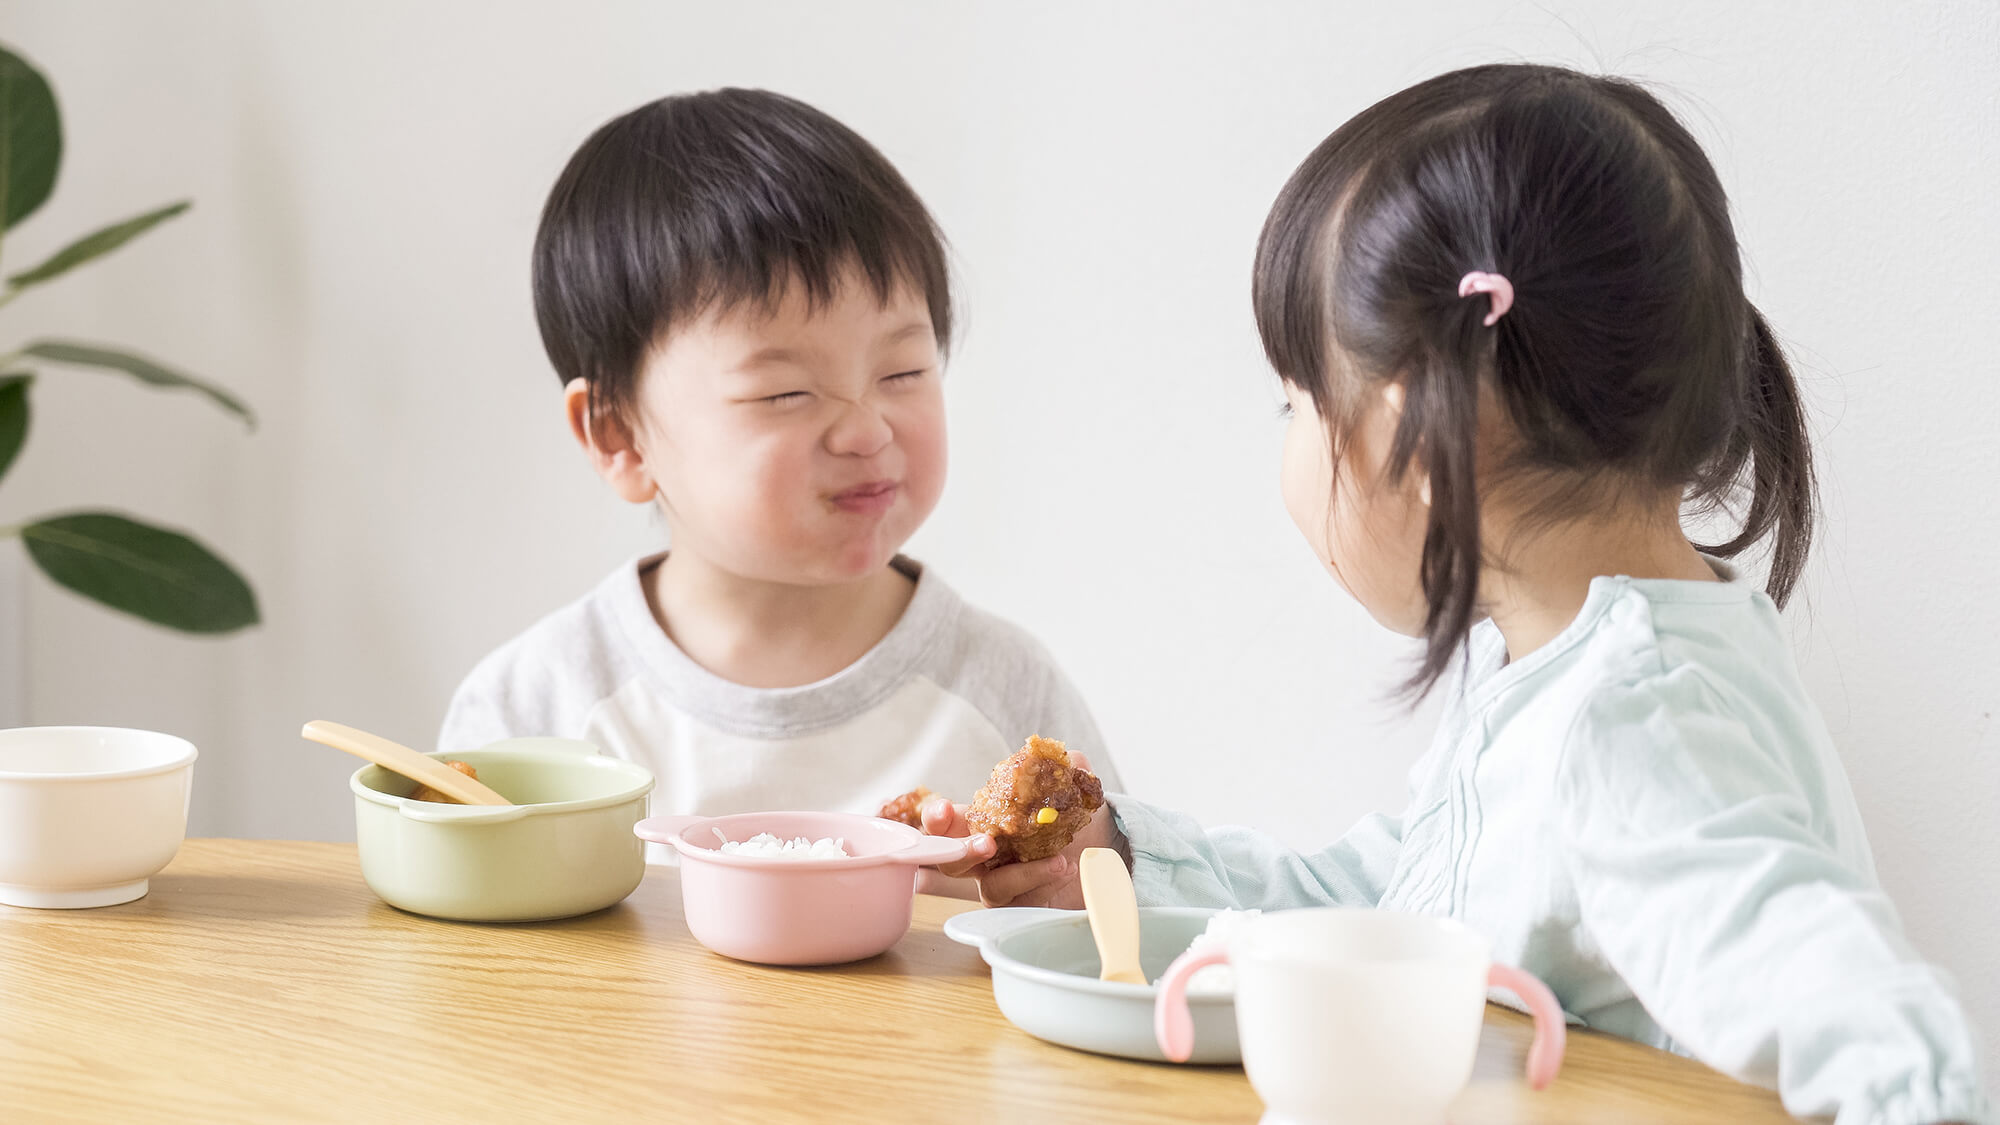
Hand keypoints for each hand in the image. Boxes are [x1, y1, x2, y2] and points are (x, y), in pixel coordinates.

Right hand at [920, 753, 1121, 908]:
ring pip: (992, 889)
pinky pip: (1025, 903)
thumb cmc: (1070, 812)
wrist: (1099, 847)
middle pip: (951, 863)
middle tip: (987, 843)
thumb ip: (1060, 764)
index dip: (936, 818)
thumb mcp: (1070, 780)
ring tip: (1057, 860)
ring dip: (1021, 875)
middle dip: (962, 853)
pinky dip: (1045, 884)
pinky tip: (1067, 868)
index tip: (941, 811)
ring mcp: (1004, 883)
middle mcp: (986, 856)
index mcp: (984, 821)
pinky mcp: (1026, 905)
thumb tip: (1052, 757)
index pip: (947, 822)